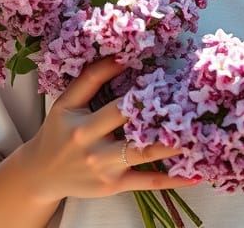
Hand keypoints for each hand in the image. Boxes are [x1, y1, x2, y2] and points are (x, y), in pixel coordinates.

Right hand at [20, 56, 200, 203]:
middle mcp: (94, 149)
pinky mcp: (115, 186)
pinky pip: (148, 183)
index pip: (116, 106)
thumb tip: (123, 56)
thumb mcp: (67, 102)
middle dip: (163, 118)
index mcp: (82, 125)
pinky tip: (196, 174)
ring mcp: (107, 170)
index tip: (168, 80)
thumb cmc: (58, 131)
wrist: (42, 174)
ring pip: (145, 156)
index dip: (142, 95)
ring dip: (174, 146)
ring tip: (200, 133)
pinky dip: (173, 179)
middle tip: (194, 105)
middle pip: (134, 130)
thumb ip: (91, 78)